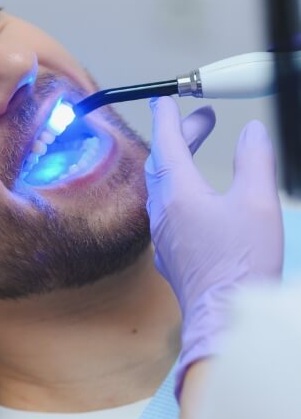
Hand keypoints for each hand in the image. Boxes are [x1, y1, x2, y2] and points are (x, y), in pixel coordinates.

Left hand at [145, 97, 282, 399]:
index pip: (167, 144)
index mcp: (179, 194)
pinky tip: (193, 197)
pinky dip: (177, 189)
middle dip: (181, 137)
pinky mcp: (171, 253)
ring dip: (178, 163)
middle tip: (203, 120)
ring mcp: (164, 234)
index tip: (165, 100)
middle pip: (164, 162)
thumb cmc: (240, 265)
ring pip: (161, 186)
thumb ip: (254, 161)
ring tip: (197, 153)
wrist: (224, 318)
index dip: (168, 118)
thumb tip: (252, 131)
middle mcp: (163, 212)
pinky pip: (166, 209)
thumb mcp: (257, 203)